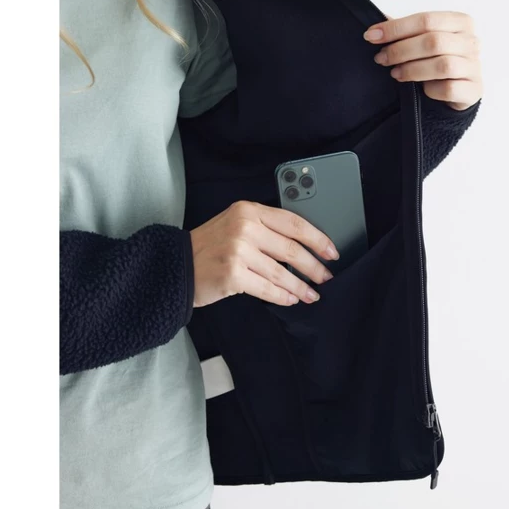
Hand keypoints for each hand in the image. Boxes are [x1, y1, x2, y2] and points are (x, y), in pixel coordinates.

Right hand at [189, 201, 339, 308]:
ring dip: (300, 286)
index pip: (294, 222)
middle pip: (291, 249)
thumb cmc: (210, 246)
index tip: (331, 252)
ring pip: (281, 272)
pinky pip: (267, 288)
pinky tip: (291, 299)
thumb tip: (304, 245)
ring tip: (311, 294)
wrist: (176, 265)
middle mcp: (244, 227)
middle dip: (314, 267)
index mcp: (249, 210)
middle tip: (326, 277)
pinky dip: (282, 296)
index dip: (318, 239)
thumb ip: (265, 227)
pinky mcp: (232, 275)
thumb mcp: (236, 224)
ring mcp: (238, 251)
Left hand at [364, 11, 483, 110]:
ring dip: (412, 70)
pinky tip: (421, 89)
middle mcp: (471, 41)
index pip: (426, 20)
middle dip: (401, 50)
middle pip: (433, 41)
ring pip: (442, 65)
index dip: (396, 28)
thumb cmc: (439, 59)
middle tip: (381, 58)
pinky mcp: (473, 89)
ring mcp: (474, 66)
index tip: (371, 35)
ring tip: (395, 73)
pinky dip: (430, 89)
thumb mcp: (424, 40)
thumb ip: (405, 31)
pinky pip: (448, 88)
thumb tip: (376, 28)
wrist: (459, 89)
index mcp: (460, 22)